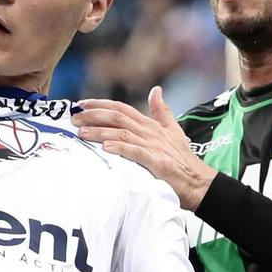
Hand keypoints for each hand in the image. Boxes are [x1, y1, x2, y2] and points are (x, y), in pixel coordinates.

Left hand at [73, 86, 217, 210]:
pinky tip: (105, 147)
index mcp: (150, 125)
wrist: (198, 182)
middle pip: (117, 117)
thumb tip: (156, 89)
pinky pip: (135, 152)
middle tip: (73, 118)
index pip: (121, 108)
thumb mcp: (172, 130)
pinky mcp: (156, 161)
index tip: (81, 104)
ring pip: (122, 133)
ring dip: (100, 132)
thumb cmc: (183, 159)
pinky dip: (120, 148)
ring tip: (81, 132)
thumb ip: (161, 111)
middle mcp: (149, 132)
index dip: (100, 104)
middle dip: (93, 115)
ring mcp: (153, 146)